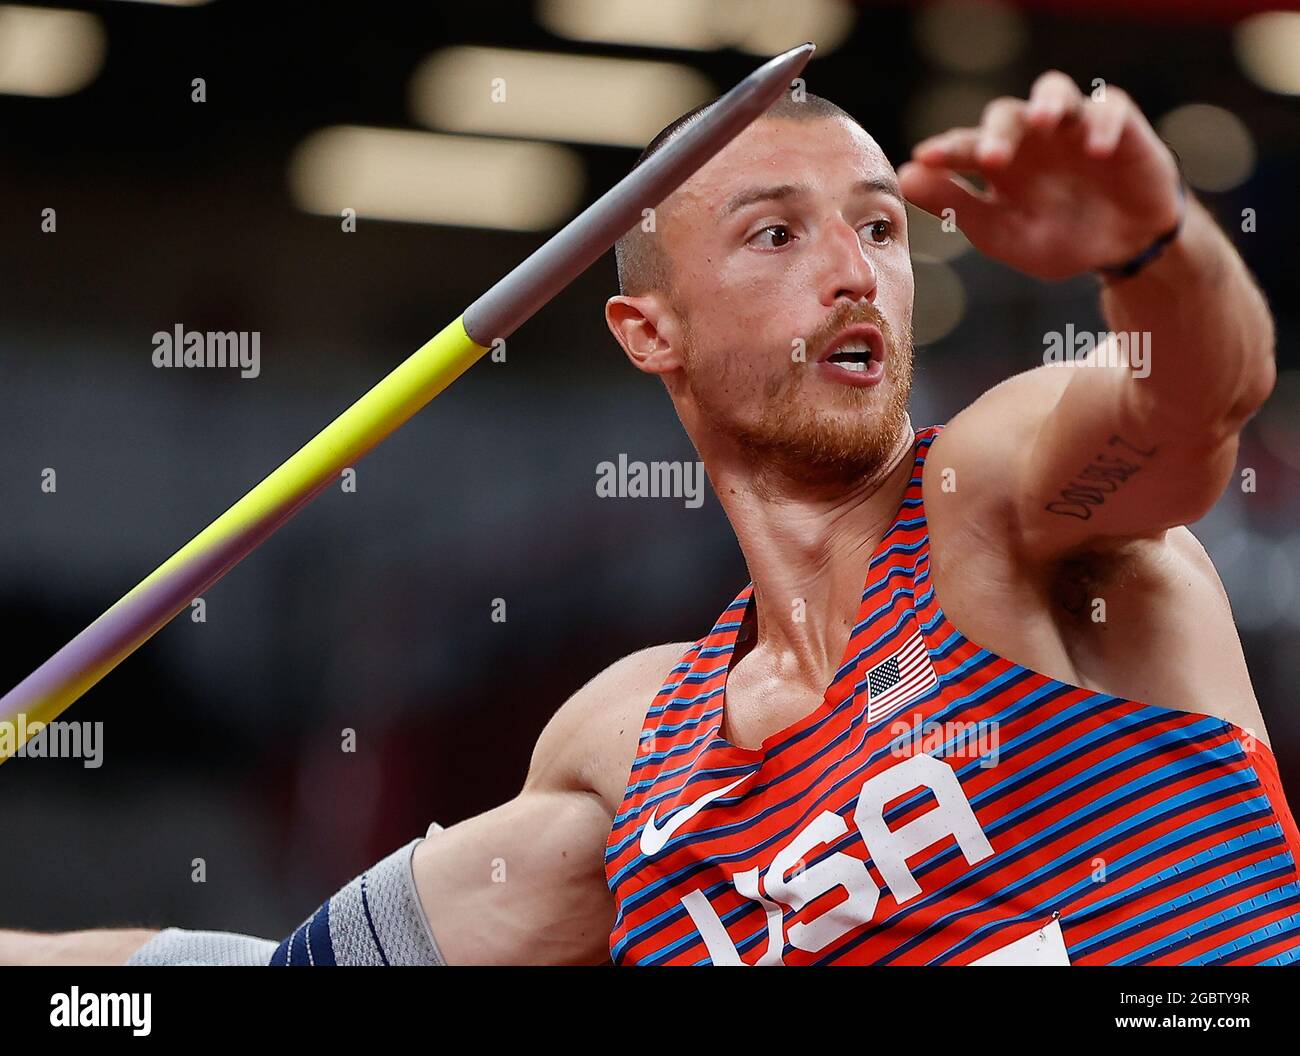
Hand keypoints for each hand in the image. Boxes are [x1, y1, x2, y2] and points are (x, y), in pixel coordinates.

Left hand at [898, 71, 1182, 279]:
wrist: (1120, 248)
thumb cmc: (1057, 238)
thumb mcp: (1003, 233)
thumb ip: (957, 204)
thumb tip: (905, 176)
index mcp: (998, 162)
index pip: (965, 146)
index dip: (945, 150)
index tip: (924, 158)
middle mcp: (1031, 137)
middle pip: (1006, 115)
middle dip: (997, 132)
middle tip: (991, 158)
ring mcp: (1072, 126)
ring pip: (1054, 91)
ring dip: (1047, 103)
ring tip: (1043, 122)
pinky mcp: (1118, 123)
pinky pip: (1110, 108)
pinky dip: (1103, 124)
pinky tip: (1097, 151)